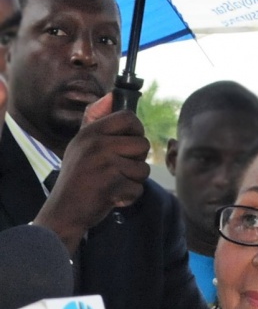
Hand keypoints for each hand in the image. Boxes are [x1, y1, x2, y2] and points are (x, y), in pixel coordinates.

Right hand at [33, 93, 150, 253]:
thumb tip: (111, 96)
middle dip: (137, 160)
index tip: (132, 142)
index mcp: (91, 132)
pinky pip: (138, 188)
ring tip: (114, 183)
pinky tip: (113, 197)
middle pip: (143, 144)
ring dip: (133, 180)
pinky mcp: (112, 184)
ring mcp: (105, 164)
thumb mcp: (80, 145)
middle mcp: (97, 144)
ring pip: (143, 169)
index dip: (137, 129)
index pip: (128, 118)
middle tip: (119, 170)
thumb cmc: (78, 178)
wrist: (63, 211)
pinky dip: (129, 197)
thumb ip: (96, 121)